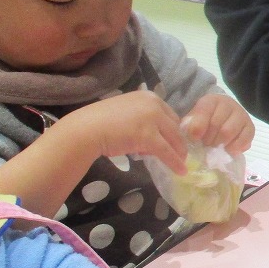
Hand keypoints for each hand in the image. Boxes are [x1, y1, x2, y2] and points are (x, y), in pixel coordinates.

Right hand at [57, 90, 187, 174]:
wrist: (86, 129)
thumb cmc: (101, 122)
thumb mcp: (127, 114)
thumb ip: (142, 121)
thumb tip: (151, 142)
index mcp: (149, 97)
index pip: (169, 114)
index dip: (173, 129)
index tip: (174, 140)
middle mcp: (153, 104)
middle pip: (174, 125)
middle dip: (178, 141)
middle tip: (181, 153)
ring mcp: (152, 119)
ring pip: (173, 139)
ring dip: (179, 152)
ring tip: (182, 163)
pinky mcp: (148, 136)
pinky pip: (166, 151)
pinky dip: (175, 162)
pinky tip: (180, 170)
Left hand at [182, 93, 254, 154]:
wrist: (221, 119)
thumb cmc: (204, 122)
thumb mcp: (192, 119)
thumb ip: (190, 125)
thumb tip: (192, 134)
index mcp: (212, 100)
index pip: (204, 112)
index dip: (198, 126)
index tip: (194, 138)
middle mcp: (229, 104)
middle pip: (216, 124)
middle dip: (208, 139)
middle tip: (205, 144)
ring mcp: (242, 115)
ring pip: (228, 132)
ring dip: (219, 144)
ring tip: (215, 147)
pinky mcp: (250, 127)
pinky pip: (244, 139)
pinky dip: (234, 147)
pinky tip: (227, 149)